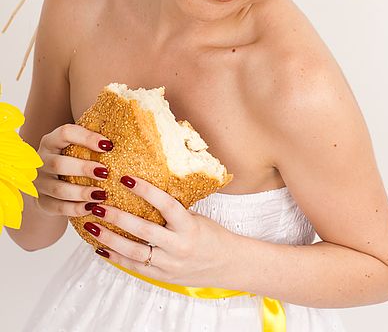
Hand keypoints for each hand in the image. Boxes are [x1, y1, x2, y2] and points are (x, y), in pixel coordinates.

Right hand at [36, 123, 113, 216]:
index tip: (109, 145)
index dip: (87, 138)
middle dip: (83, 168)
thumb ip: (98, 138)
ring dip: (81, 192)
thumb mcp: (79, 145)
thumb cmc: (74, 157)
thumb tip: (134, 123)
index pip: (66, 133)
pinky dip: (75, 209)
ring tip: (102, 194)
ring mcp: (39, 182)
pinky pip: (57, 207)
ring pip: (58, 189)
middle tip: (105, 172)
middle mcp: (41, 160)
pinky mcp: (42, 202)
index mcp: (52, 140)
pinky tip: (92, 208)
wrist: (51, 182)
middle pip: (59, 164)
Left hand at [87, 175, 235, 287]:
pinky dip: (116, 257)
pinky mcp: (163, 276)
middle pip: (144, 231)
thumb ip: (173, 210)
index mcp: (190, 226)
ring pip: (134, 252)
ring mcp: (170, 264)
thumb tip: (146, 188)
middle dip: (118, 218)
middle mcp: (179, 246)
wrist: (227, 265)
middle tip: (99, 205)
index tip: (126, 178)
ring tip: (92, 226)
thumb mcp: (196, 217)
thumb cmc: (212, 236)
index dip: (145, 191)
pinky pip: (135, 267)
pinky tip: (101, 248)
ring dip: (110, 239)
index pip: (165, 204)